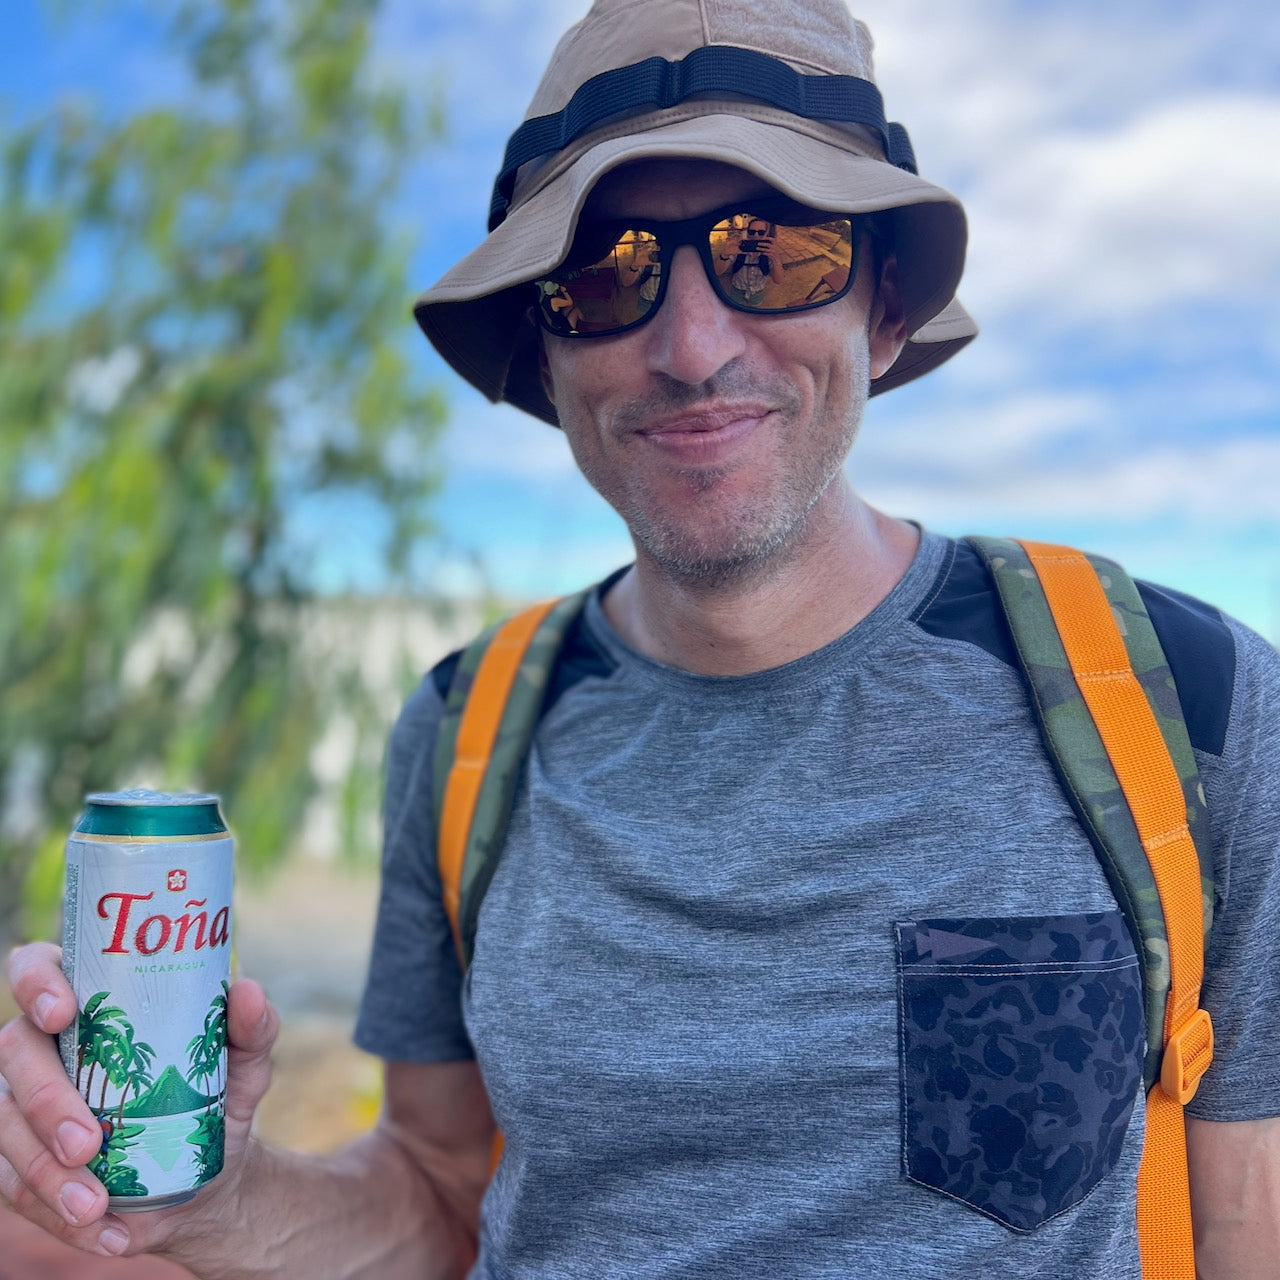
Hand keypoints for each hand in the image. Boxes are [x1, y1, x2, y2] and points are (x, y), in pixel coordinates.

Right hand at [0, 942, 278, 1259]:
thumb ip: (251, 1025)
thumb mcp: (245, 1060)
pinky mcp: (21, 1165)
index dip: (37, 982)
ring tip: (95, 1203)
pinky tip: (108, 1232)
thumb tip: (245, 992)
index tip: (64, 1013)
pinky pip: (17, 1189)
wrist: (210, 1176)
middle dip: (45, 1100)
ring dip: (45, 1172)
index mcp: (89, 1002)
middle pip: (13, 1053)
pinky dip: (61, 1218)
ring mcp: (23, 1108)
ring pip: (5, 1129)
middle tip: (87, 1141)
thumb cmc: (217, 1093)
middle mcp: (44, 1048)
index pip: (36, 967)